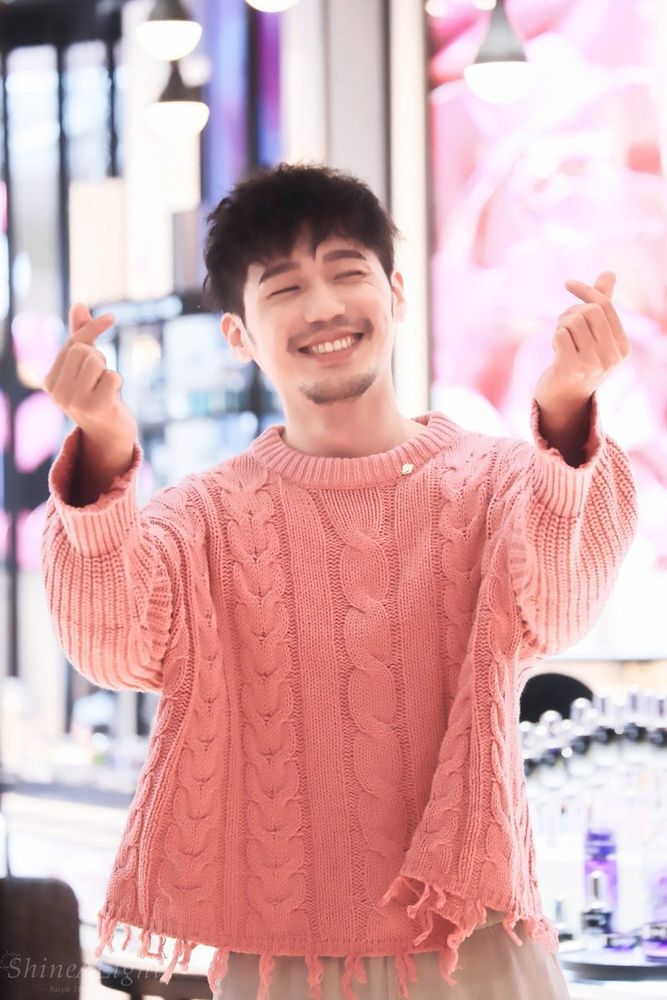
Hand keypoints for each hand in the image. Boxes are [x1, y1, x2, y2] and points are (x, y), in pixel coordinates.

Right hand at [43, 303, 137, 450]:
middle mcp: (57, 393)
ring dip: (107, 370)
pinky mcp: (96, 407)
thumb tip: (79, 304)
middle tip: (101, 377)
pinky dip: (117, 383)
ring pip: (95, 360)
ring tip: (105, 388)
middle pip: (82, 350)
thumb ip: (80, 337)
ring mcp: (74, 402)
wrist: (110, 436)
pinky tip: (113, 399)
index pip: (72, 343)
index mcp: (50, 382)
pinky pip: (112, 376)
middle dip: (98, 357)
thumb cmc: (97, 396)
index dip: (92, 329)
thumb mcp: (85, 367)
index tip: (111, 317)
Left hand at [534, 271, 631, 405]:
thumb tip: (609, 273)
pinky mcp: (572, 370)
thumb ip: (602, 305)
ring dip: (560, 326)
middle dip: (571, 312)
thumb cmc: (578, 361)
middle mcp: (612, 357)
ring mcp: (593, 365)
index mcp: (622, 347)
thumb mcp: (594, 335)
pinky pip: (560, 335)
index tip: (568, 283)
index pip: (605, 306)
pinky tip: (555, 353)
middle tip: (562, 326)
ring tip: (559, 341)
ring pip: (573, 322)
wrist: (562, 399)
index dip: (585, 291)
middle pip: (589, 311)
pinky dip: (554, 338)